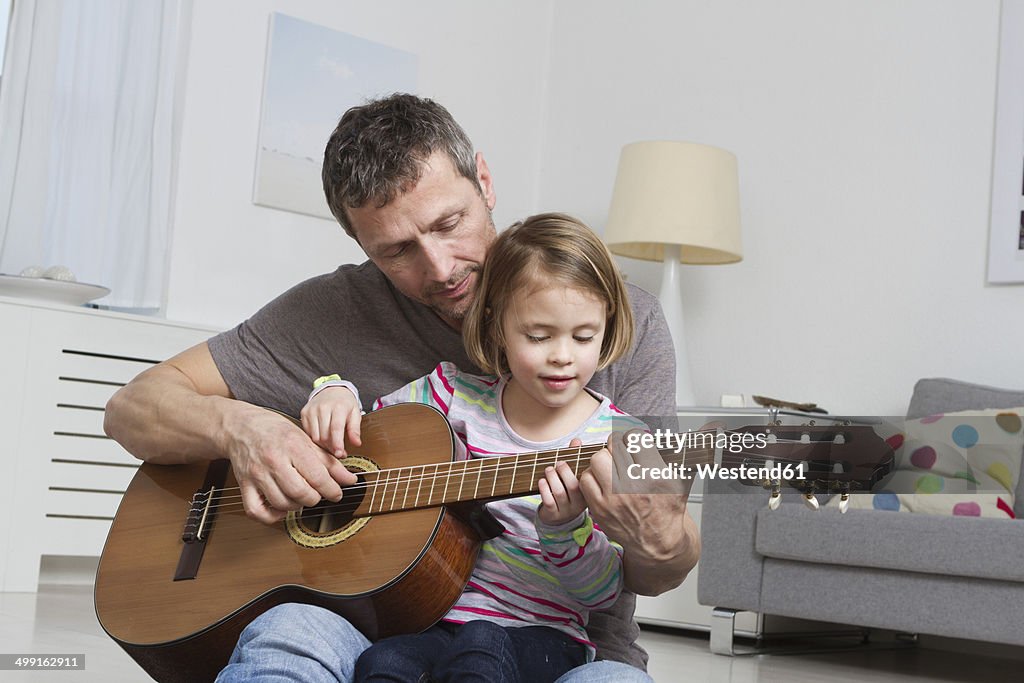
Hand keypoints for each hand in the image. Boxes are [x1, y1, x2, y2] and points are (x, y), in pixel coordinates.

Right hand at [227, 405, 357, 523]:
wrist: (240, 427)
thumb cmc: (275, 432)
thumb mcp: (305, 440)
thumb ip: (328, 461)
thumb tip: (350, 480)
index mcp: (292, 446)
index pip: (318, 476)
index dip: (332, 490)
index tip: (336, 493)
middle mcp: (273, 460)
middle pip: (301, 493)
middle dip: (315, 498)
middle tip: (317, 494)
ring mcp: (256, 474)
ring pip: (282, 503)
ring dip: (296, 506)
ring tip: (301, 497)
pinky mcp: (244, 485)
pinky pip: (256, 511)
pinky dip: (271, 516)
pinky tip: (281, 508)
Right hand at [300, 386, 362, 456]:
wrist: (332, 390)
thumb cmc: (345, 403)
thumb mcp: (355, 414)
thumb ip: (355, 429)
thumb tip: (357, 443)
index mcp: (338, 407)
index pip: (336, 429)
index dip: (338, 444)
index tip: (340, 454)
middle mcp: (323, 407)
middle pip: (325, 435)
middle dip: (332, 447)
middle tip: (339, 451)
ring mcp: (312, 410)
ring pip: (315, 436)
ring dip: (323, 444)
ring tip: (332, 443)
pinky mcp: (304, 413)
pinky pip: (308, 433)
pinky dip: (316, 438)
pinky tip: (323, 436)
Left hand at [537, 441, 586, 525]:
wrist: (558, 519)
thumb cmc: (566, 493)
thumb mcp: (573, 478)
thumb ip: (574, 459)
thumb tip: (576, 440)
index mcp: (587, 493)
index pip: (588, 481)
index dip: (580, 468)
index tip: (571, 459)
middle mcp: (579, 504)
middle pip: (574, 486)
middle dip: (564, 471)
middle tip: (558, 463)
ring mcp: (566, 510)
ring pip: (560, 493)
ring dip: (552, 478)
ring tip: (548, 469)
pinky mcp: (554, 515)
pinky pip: (549, 502)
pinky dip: (544, 490)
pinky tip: (541, 481)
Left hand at [578, 428, 700, 594]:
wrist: (658, 544)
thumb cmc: (669, 508)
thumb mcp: (683, 480)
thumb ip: (687, 453)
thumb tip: (710, 428)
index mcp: (656, 475)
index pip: (633, 438)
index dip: (632, 438)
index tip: (633, 444)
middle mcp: (634, 486)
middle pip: (612, 446)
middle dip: (615, 447)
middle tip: (620, 454)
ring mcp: (614, 498)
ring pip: (596, 460)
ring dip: (602, 460)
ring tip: (610, 467)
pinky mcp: (599, 509)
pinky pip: (585, 479)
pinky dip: (591, 477)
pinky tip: (602, 481)